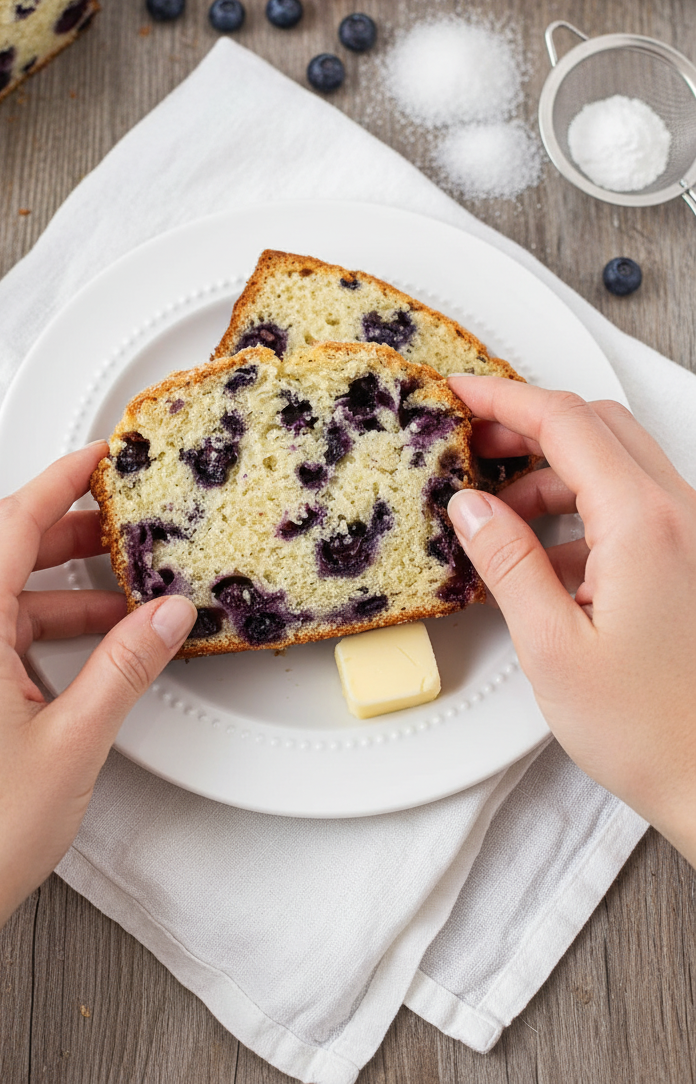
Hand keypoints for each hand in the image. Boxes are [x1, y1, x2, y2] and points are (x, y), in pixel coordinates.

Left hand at [0, 441, 196, 1083]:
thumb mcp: (75, 737)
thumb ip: (127, 663)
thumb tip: (168, 612)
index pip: (11, 524)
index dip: (60, 482)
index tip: (98, 457)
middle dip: (65, 534)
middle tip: (123, 523)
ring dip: (55, 592)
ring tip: (121, 603)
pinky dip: (31, 630)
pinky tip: (78, 654)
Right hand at [446, 377, 695, 867]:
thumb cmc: (652, 732)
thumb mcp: (553, 648)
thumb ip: (508, 564)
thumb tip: (470, 505)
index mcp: (643, 524)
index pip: (563, 422)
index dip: (500, 399)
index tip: (454, 394)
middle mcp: (679, 514)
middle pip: (596, 426)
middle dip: (527, 425)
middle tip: (470, 445)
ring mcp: (693, 535)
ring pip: (616, 463)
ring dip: (553, 473)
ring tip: (499, 518)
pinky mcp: (692, 560)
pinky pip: (634, 505)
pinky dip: (583, 510)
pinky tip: (547, 560)